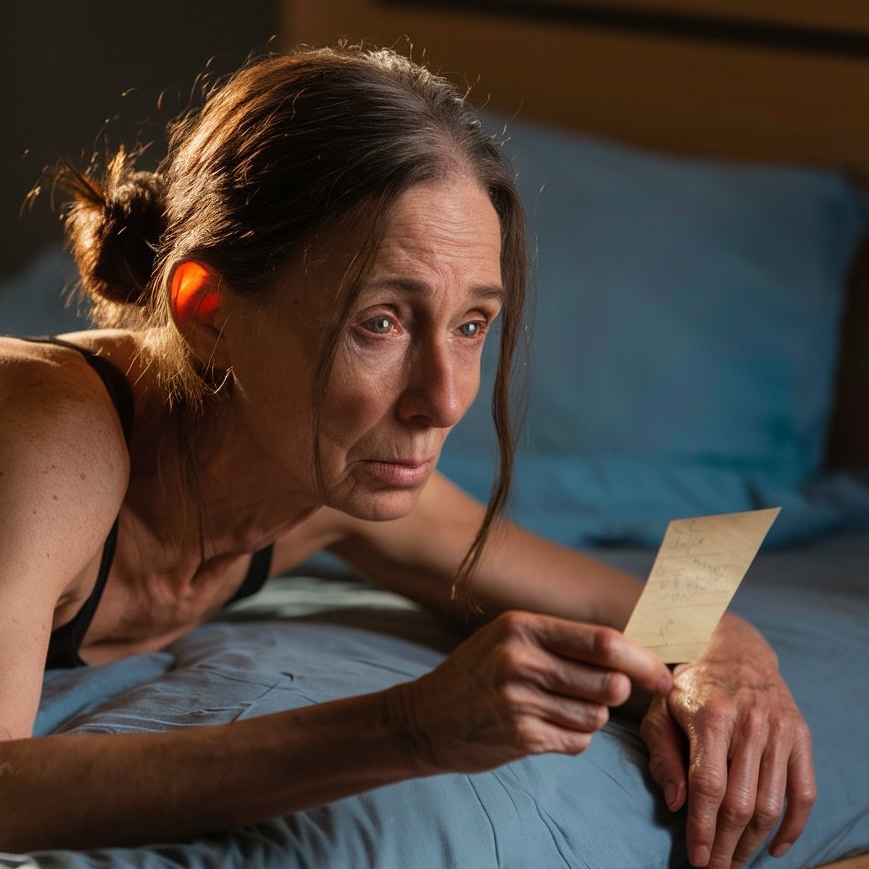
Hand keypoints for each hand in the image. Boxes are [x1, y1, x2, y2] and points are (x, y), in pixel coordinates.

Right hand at [390, 610, 672, 774]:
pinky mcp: (519, 737)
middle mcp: (521, 660)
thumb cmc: (477, 672)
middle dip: (619, 692)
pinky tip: (544, 727)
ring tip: (560, 707)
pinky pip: (577, 742)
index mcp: (523, 626)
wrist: (425, 717)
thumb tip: (632, 653)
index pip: (603, 642)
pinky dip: (573, 738)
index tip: (662, 675)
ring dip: (591, 716)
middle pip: (610, 682)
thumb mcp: (509, 638)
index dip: (642, 660)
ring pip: (596, 716)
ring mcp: (518, 701)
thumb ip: (563, 641)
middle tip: (602, 691)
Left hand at [640, 615, 815, 868]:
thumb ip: (663, 754)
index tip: (696, 860)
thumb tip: (677, 804)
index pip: (708, 785)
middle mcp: (750, 723)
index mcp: (711, 716)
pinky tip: (775, 848)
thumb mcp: (659, 709)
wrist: (733, 649)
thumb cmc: (687, 686)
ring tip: (734, 861)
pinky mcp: (800, 735)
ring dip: (754, 843)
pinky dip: (793, 827)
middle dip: (726, 845)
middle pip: (742, 802)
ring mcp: (780, 730)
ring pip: (772, 804)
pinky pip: (805, 793)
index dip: (702, 828)